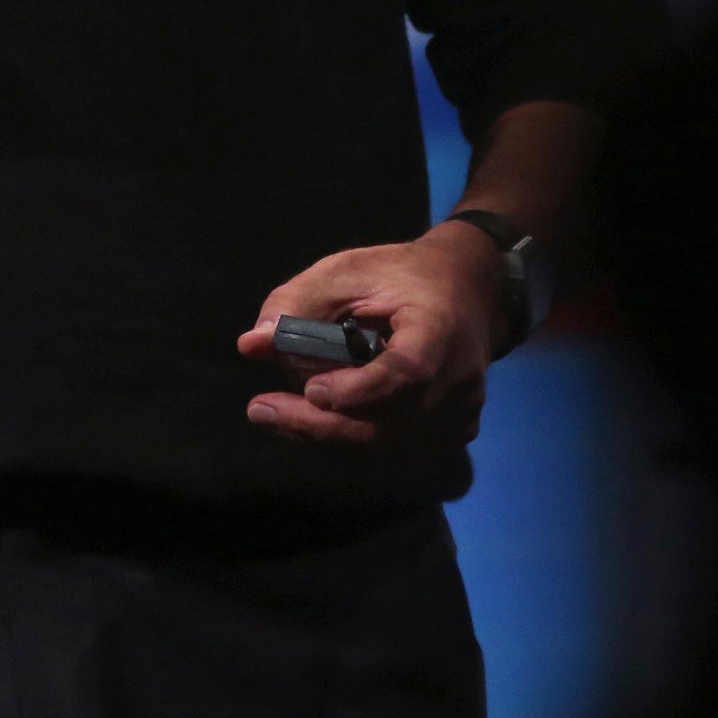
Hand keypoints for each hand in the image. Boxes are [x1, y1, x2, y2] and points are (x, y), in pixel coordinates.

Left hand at [235, 220, 503, 447]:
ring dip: (328, 433)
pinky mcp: (454, 430)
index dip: (360, 390)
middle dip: (321, 424)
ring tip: (276, 413)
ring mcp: (461, 412)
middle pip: (391, 422)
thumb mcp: (345, 272)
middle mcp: (460, 379)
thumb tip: (250, 345)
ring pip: (387, 443)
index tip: (311, 391)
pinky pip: (396, 445)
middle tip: (261, 411)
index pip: (409, 373)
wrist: (467, 291)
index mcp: (440, 329)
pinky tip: (311, 420)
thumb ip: (297, 304)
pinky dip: (351, 437)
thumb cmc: (401, 277)